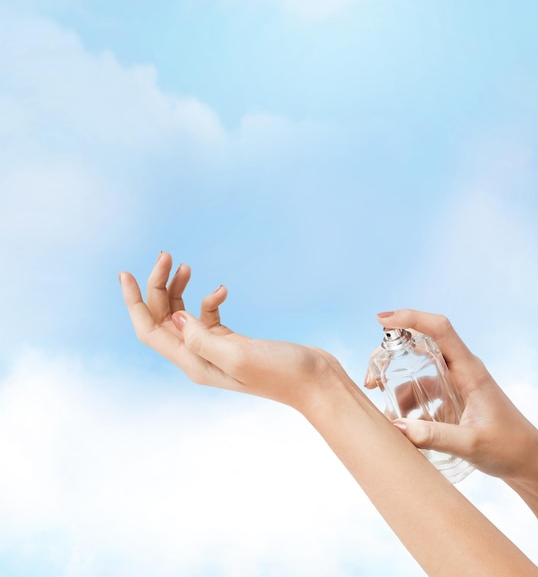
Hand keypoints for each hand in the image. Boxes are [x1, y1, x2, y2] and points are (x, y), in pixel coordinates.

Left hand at [119, 252, 344, 410]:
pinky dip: (210, 299)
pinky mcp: (231, 340)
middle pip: (164, 318)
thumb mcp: (238, 355)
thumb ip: (201, 338)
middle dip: (159, 286)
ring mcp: (215, 348)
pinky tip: (222, 289)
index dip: (134, 302)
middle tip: (166, 255)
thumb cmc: (280, 372)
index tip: (126, 274)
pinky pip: (209, 315)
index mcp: (194, 363)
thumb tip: (175, 316)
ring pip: (183, 314)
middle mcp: (199, 357)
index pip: (150, 330)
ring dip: (180, 289)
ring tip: (186, 265)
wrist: (313, 381)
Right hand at [365, 309, 537, 479]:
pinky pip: (424, 392)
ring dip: (397, 386)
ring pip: (418, 372)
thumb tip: (395, 427)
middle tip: (371, 380)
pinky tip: (403, 424)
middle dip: (391, 356)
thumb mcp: (470, 443)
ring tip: (384, 410)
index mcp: (470, 369)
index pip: (440, 329)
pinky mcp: (454, 399)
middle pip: (420, 345)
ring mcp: (457, 384)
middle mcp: (462, 370)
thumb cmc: (510, 448)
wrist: (531, 464)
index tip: (382, 320)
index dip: (411, 318)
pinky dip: (408, 403)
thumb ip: (433, 437)